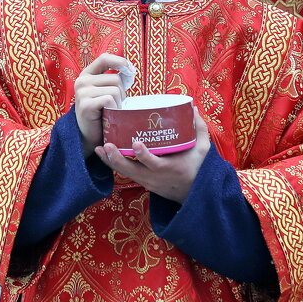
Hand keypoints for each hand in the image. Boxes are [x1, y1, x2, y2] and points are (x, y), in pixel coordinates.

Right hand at [74, 53, 130, 155]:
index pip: (104, 58)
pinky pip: (109, 100)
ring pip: (115, 90)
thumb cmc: (100, 112)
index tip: (131, 72)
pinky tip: (108, 116)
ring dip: (118, 103)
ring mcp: (82, 93)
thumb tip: (130, 71)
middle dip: (122, 93)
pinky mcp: (86, 105)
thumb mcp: (105, 91)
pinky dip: (114, 109)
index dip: (120, 62)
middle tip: (115, 105)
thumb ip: (113, 80)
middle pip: (115, 79)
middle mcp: (82, 81)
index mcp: (86, 74)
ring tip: (111, 112)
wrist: (88, 135)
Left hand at [96, 107, 211, 202]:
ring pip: (125, 173)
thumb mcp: (203, 149)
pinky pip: (126, 175)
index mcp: (170, 168)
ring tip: (99, 148)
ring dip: (111, 161)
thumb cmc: (198, 169)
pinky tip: (104, 155)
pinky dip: (114, 165)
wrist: (195, 194)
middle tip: (106, 145)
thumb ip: (198, 128)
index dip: (144, 155)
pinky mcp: (143, 183)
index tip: (136, 143)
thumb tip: (192, 106)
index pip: (154, 163)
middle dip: (117, 159)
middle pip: (132, 171)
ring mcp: (147, 182)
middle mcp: (156, 177)